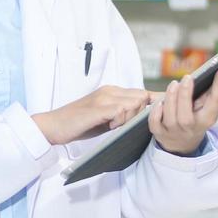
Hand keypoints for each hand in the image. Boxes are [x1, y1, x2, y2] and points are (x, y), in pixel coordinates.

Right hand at [32, 84, 153, 145]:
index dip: (154, 101)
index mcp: (112, 91)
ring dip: (129, 118)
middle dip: (140, 113)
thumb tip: (143, 118)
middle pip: (142, 96)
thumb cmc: (79, 124)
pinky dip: (119, 120)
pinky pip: (120, 110)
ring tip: (114, 126)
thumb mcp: (106, 117)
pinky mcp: (97, 108)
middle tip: (124, 125)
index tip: (163, 109)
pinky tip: (109, 126)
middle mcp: (109, 91)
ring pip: (134, 103)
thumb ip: (122, 114)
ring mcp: (103, 98)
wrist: (54, 125)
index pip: (141, 92)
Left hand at [149, 65, 217, 155]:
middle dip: (185, 94)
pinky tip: (159, 101)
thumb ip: (211, 92)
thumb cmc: (196, 118)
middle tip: (187, 78)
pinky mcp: (159, 133)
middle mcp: (191, 128)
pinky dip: (156, 111)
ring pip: (170, 117)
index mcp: (207, 119)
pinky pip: (155, 122)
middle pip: (186, 116)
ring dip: (171, 98)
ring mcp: (174, 132)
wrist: (182, 144)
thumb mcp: (207, 108)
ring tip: (174, 84)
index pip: (216, 101)